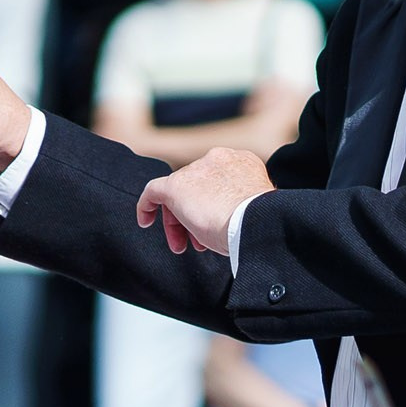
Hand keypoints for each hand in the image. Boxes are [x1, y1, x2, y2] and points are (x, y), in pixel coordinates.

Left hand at [135, 146, 272, 257]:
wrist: (255, 223)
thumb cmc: (260, 223)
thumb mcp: (255, 207)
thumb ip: (242, 203)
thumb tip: (232, 218)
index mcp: (242, 161)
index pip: (219, 180)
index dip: (214, 204)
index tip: (215, 224)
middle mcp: (218, 159)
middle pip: (197, 187)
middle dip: (195, 215)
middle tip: (197, 242)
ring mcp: (195, 171)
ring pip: (180, 193)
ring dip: (180, 220)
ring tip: (183, 247)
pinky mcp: (175, 185)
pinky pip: (153, 191)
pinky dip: (147, 205)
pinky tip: (145, 221)